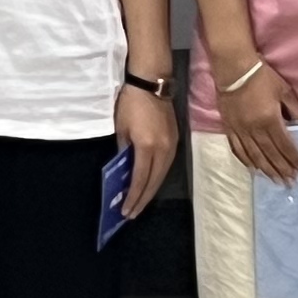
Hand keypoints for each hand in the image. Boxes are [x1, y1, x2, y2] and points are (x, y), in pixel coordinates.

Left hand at [114, 79, 176, 220]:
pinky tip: (150, 183)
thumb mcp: (121, 128)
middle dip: (143, 199)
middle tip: (132, 213)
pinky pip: (166, 165)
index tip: (125, 211)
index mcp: (147, 147)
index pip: (140, 179)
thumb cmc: (131, 103)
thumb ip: (123, 150)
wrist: (152, 83)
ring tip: (140, 202)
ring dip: (151, 190)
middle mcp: (163, 150)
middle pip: (154, 182)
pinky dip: (157, 177)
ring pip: (162, 175)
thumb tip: (124, 168)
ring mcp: (172, 146)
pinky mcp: (175, 140)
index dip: (133, 197)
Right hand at [214, 48, 297, 183]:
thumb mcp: (284, 90)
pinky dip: (246, 162)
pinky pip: (238, 150)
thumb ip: (293, 110)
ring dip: (267, 170)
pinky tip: (254, 170)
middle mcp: (255, 129)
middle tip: (291, 182)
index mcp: (269, 119)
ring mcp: (240, 130)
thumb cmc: (262, 76)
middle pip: (270, 154)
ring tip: (276, 181)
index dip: (293, 159)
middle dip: (282, 169)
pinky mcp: (229, 128)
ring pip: (255, 156)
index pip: (284, 145)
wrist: (233, 68)